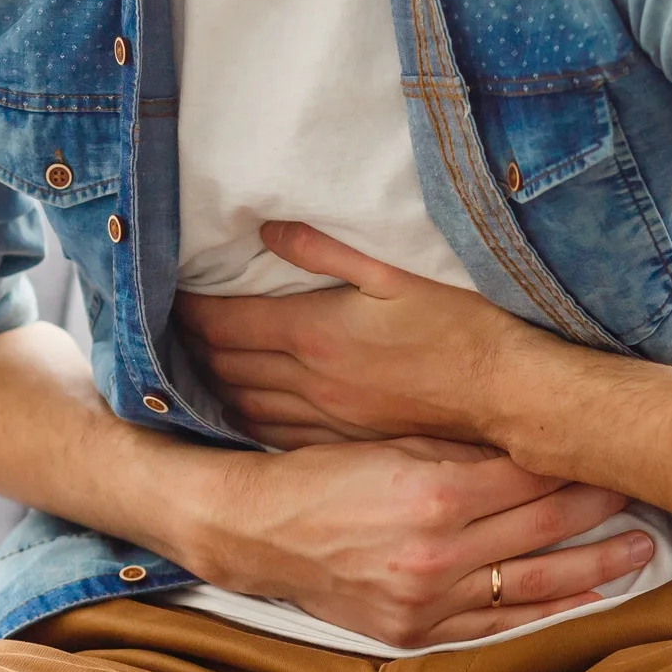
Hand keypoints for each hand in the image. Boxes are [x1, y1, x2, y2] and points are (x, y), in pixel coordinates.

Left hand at [175, 221, 540, 449]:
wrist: (503, 393)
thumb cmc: (458, 326)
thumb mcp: (393, 273)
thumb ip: (324, 252)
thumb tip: (268, 231)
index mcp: (314, 332)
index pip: (227, 322)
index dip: (190, 310)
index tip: (167, 297)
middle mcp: (309, 379)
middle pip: (225, 365)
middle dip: (190, 346)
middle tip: (169, 329)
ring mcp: (324, 416)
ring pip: (242, 403)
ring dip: (211, 385)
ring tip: (191, 367)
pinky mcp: (343, 440)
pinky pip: (274, 434)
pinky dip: (245, 419)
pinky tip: (239, 410)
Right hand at [190, 435, 656, 649]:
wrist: (256, 532)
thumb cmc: (320, 475)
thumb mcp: (388, 443)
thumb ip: (459, 448)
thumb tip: (528, 441)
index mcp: (433, 491)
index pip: (531, 473)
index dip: (578, 460)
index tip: (613, 448)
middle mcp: (438, 550)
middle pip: (544, 524)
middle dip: (600, 505)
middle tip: (646, 488)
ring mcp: (429, 597)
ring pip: (533, 583)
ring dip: (594, 565)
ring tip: (642, 549)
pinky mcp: (415, 630)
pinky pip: (495, 627)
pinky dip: (544, 614)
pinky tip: (586, 600)